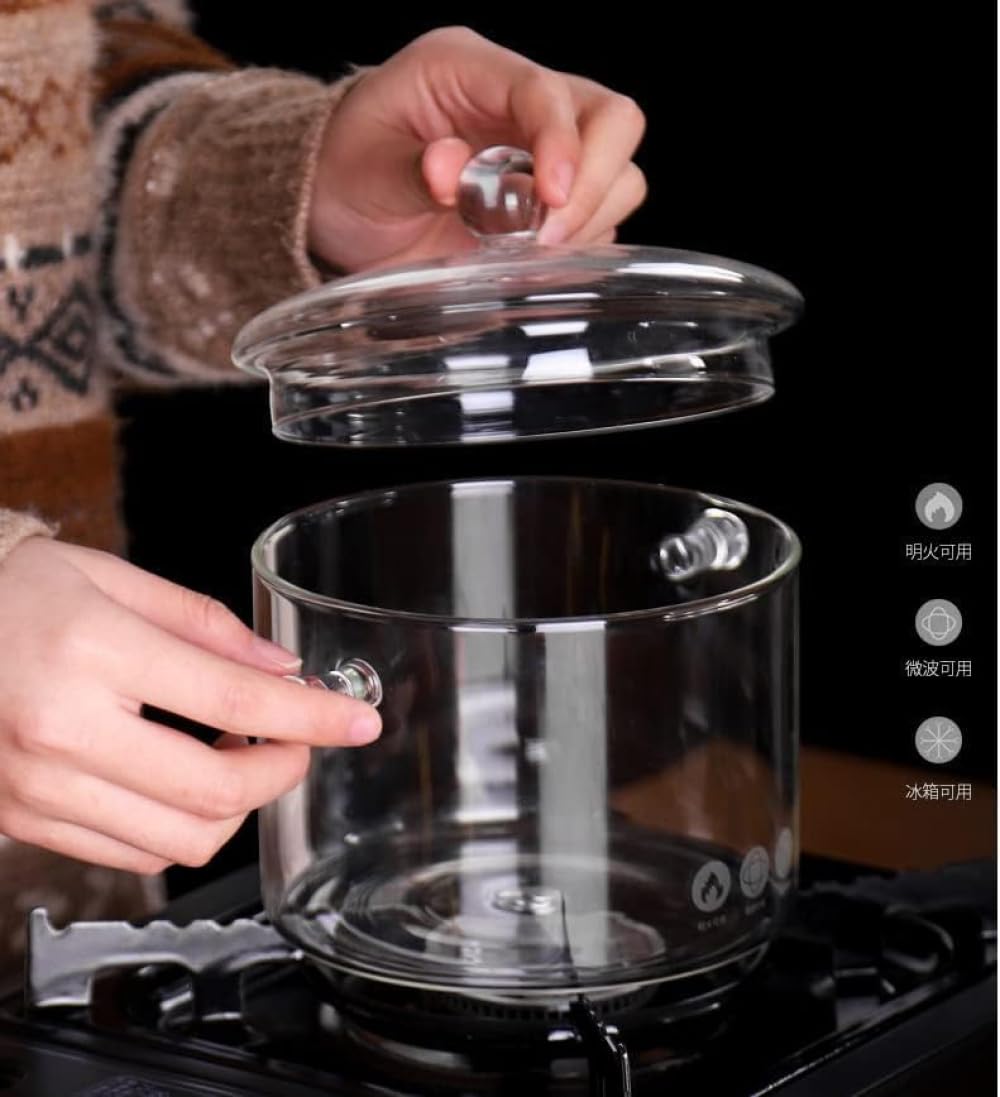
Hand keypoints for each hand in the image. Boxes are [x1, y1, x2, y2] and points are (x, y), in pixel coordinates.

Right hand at [0, 538, 380, 872]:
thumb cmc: (16, 593)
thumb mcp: (116, 579)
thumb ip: (206, 626)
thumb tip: (280, 668)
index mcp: (93, 652)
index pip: (235, 699)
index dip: (313, 716)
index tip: (358, 721)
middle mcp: (63, 730)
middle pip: (215, 789)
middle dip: (282, 771)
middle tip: (299, 741)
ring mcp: (39, 786)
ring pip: (179, 838)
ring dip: (238, 806)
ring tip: (243, 754)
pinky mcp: (25, 819)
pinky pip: (131, 854)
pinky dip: (183, 828)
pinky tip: (191, 782)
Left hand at [308, 26, 646, 271]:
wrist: (342, 209)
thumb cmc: (348, 173)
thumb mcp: (363, 170)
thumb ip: (410, 169)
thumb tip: (453, 173)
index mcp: (470, 69)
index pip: (546, 91)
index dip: (561, 144)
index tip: (551, 200)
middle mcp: (520, 102)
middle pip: (614, 121)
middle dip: (595, 182)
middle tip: (548, 238)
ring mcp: (544, 152)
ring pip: (620, 173)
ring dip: (589, 220)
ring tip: (529, 252)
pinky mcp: (552, 202)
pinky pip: (600, 220)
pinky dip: (581, 246)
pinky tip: (533, 261)